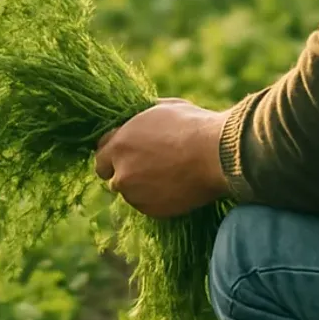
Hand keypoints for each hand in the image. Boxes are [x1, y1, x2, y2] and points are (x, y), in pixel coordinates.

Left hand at [94, 98, 229, 217]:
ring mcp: (135, 195)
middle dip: (124, 173)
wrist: (218, 156)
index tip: (126, 155)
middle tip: (146, 167)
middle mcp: (121, 172)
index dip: (113, 155)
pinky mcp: (152, 211)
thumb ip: (141, 116)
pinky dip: (156, 199)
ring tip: (167, 175)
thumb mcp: (163, 108)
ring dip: (141, 187)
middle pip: (112, 177)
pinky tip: (174, 186)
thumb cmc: (193, 127)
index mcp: (119, 145)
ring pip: (130, 193)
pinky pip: (147, 206)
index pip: (100, 155)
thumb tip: (138, 115)